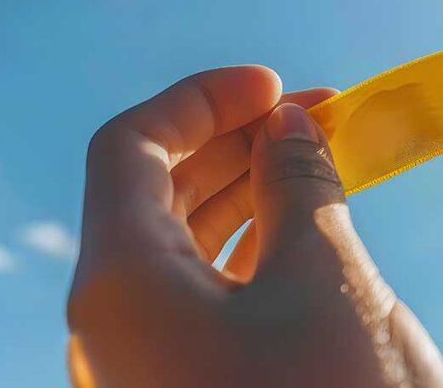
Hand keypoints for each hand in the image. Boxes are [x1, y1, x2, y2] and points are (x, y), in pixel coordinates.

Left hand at [67, 66, 442, 386]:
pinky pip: (207, 298)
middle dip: (236, 140)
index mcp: (120, 286)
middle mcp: (116, 326)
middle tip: (315, 113)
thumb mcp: (327, 278)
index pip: (133, 149)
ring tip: (320, 160)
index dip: (203, 100)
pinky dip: (255, 248)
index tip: (276, 83)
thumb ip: (301, 185)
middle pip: (155, 194)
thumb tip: (290, 126)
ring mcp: (150, 366)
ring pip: (184, 248)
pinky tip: (304, 230)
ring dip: (249, 191)